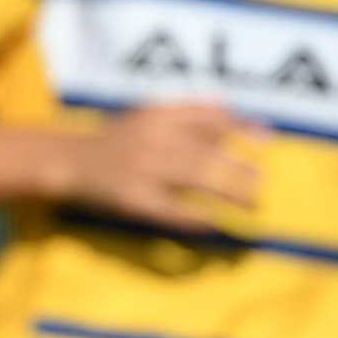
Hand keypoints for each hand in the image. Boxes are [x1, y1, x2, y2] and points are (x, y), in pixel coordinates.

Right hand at [54, 103, 258, 233]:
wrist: (69, 160)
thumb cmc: (118, 139)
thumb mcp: (149, 115)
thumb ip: (188, 114)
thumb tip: (232, 116)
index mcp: (159, 116)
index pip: (208, 117)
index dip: (241, 127)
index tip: (267, 140)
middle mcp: (152, 138)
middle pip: (206, 153)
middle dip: (239, 169)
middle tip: (263, 182)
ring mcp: (142, 169)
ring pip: (195, 179)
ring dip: (228, 193)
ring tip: (252, 204)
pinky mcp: (132, 198)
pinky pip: (170, 209)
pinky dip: (195, 217)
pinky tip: (214, 223)